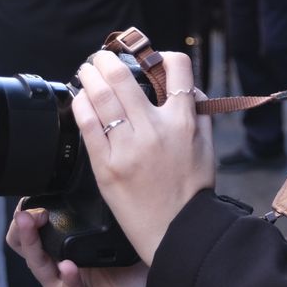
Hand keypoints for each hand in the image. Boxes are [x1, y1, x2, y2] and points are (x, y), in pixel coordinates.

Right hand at [6, 204, 161, 286]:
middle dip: (23, 226)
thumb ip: (121, 225)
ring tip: (30, 223)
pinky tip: (68, 267)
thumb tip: (123, 194)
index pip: (45, 229)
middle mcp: (64, 270)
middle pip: (29, 246)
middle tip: (27, 210)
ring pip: (38, 265)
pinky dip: (67, 279)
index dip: (36, 212)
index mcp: (75, 251)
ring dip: (32, 242)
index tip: (38, 195)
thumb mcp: (132, 248)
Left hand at [71, 51, 214, 265]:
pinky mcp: (107, 166)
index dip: (162, 55)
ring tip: (86, 72)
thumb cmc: (192, 192)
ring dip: (89, 76)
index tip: (150, 57)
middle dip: (106, 60)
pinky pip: (88, 125)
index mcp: (182, 122)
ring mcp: (128, 147)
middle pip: (122, 77)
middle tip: (100, 58)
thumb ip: (199, 112)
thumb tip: (187, 86)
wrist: (177, 231)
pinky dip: (81, 105)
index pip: (177, 68)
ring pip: (100, 97)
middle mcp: (155, 129)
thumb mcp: (207, 147)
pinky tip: (80, 99)